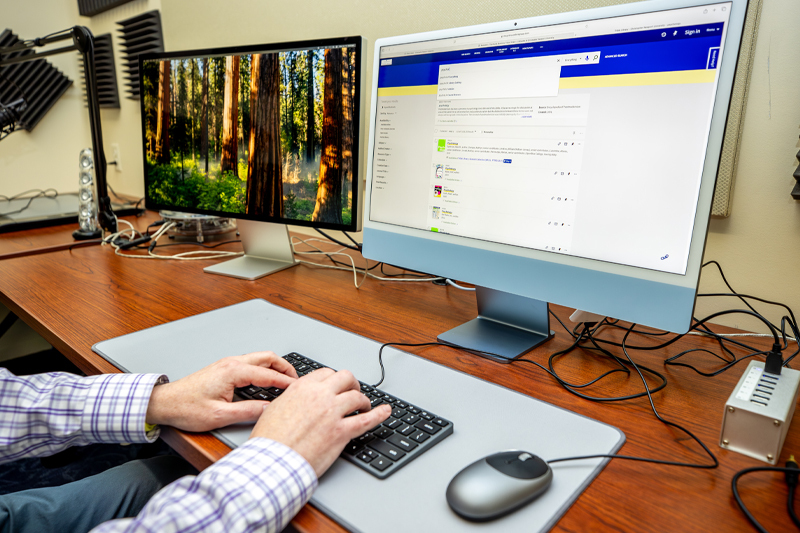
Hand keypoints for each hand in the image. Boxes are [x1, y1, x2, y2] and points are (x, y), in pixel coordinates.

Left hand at [146, 351, 297, 431]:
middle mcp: (232, 363)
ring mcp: (227, 364)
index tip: (299, 390)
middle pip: (268, 358)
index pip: (269, 375)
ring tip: (286, 381)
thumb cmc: (186, 408)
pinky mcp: (224, 369)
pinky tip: (267, 381)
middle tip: (297, 381)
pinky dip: (265, 369)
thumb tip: (268, 409)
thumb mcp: (219, 415)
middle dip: (286, 368)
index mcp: (233, 371)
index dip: (287, 383)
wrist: (164, 403)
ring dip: (275, 367)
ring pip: (260, 358)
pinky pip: (251, 363)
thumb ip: (247, 411)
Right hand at [250, 367, 391, 476]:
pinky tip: (385, 412)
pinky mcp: (341, 432)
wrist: (273, 461)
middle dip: (351, 384)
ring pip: (357, 397)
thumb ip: (289, 400)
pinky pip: (366, 420)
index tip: (336, 385)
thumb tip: (293, 400)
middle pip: (345, 378)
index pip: (325, 374)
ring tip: (365, 405)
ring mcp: (332, 413)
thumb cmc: (269, 440)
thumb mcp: (273, 409)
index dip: (333, 380)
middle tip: (353, 390)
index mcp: (302, 388)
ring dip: (363, 400)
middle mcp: (320, 396)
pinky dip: (379, 414)